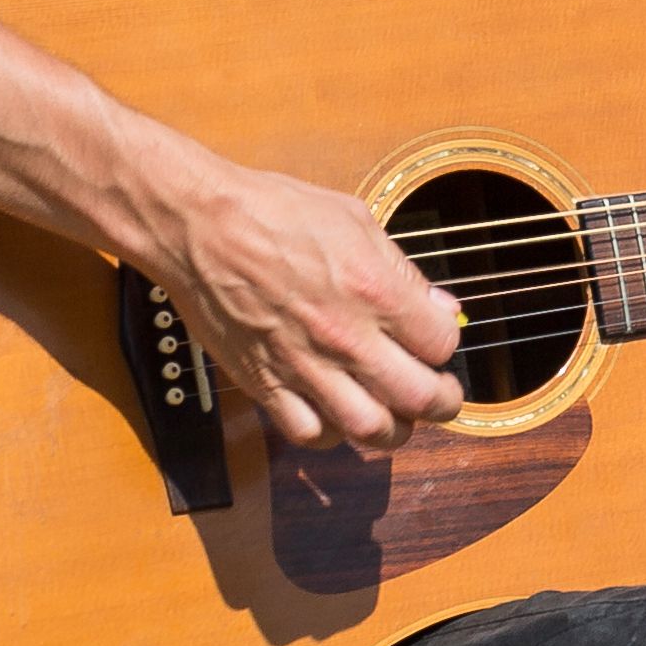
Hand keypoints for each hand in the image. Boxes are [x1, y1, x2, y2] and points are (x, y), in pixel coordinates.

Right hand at [127, 144, 463, 448]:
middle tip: (441, 395)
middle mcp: (345, 337)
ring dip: (394, 429)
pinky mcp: (264, 383)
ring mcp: (304, 365)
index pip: (442, 344)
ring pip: (370, 429)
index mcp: (375, 291)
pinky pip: (309, 433)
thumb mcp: (356, 220)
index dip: (446, 345)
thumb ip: (403, 270)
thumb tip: (441, 306)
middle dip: (443, 402)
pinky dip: (332, 433)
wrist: (199, 226)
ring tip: (396, 414)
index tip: (437, 340)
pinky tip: (336, 414)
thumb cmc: (274, 212)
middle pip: (420, 398)